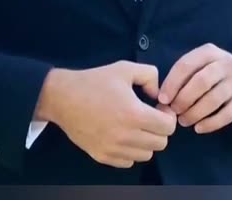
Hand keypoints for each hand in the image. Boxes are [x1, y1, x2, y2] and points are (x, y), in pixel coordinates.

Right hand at [34, 62, 176, 168]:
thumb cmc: (95, 81)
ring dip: (147, 141)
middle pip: (161, 143)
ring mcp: (113, 149)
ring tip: (137, 126)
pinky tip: (124, 136)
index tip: (159, 108)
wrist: (63, 98)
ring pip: (146, 155)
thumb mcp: (125, 68)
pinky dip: (131, 151)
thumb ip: (150, 75)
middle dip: (160, 129)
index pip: (168, 127)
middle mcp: (126, 136)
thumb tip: (159, 94)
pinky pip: (128, 162)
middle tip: (150, 117)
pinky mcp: (102, 156)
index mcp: (134, 114)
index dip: (168, 116)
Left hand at [157, 44, 231, 134]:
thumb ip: (183, 76)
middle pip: (201, 82)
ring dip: (194, 113)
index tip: (163, 99)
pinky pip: (226, 115)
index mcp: (209, 52)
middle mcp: (226, 64)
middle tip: (174, 111)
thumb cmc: (215, 73)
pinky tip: (199, 128)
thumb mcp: (202, 64)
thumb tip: (163, 98)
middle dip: (183, 99)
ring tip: (184, 121)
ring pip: (213, 100)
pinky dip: (210, 124)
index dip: (172, 83)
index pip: (186, 65)